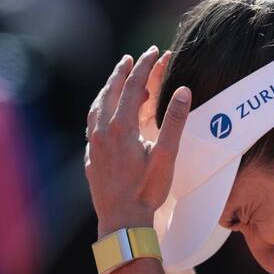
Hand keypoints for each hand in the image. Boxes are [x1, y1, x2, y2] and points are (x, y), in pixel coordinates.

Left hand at [85, 46, 191, 234]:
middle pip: (111, 92)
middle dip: (123, 72)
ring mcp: (93, 144)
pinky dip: (101, 110)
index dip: (144, 67)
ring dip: (108, 90)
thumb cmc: (147, 191)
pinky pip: (92, 124)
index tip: (153, 52)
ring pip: (98, 107)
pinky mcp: (91, 157)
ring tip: (117, 80)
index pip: (133, 87)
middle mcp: (103, 131)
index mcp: (122, 127)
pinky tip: (106, 115)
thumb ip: (175, 121)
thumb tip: (182, 91)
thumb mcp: (167, 156)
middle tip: (131, 58)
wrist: (122, 222)